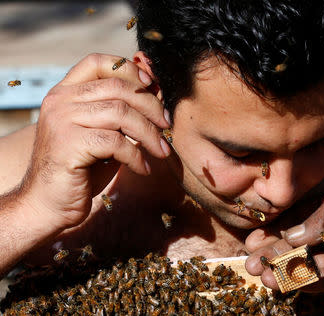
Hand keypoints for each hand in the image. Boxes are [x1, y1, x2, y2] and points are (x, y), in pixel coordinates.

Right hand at [20, 53, 169, 230]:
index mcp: (66, 92)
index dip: (128, 69)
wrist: (49, 204)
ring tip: (162, 151)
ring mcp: (61, 120)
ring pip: (121, 113)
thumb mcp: (105, 133)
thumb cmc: (82, 168)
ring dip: (150, 134)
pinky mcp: (68, 144)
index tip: (152, 86)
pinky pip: (116, 142)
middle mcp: (60, 100)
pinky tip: (143, 169)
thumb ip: (123, 112)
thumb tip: (156, 91)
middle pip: (117, 88)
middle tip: (167, 126)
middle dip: (150, 106)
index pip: (97, 62)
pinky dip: (137, 156)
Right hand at [245, 159, 323, 291]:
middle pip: (297, 248)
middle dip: (273, 256)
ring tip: (268, 278)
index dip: (272, 235)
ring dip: (289, 272)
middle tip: (252, 266)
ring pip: (312, 266)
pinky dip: (315, 282)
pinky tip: (296, 283)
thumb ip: (321, 217)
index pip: (293, 225)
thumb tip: (291, 236)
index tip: (251, 243)